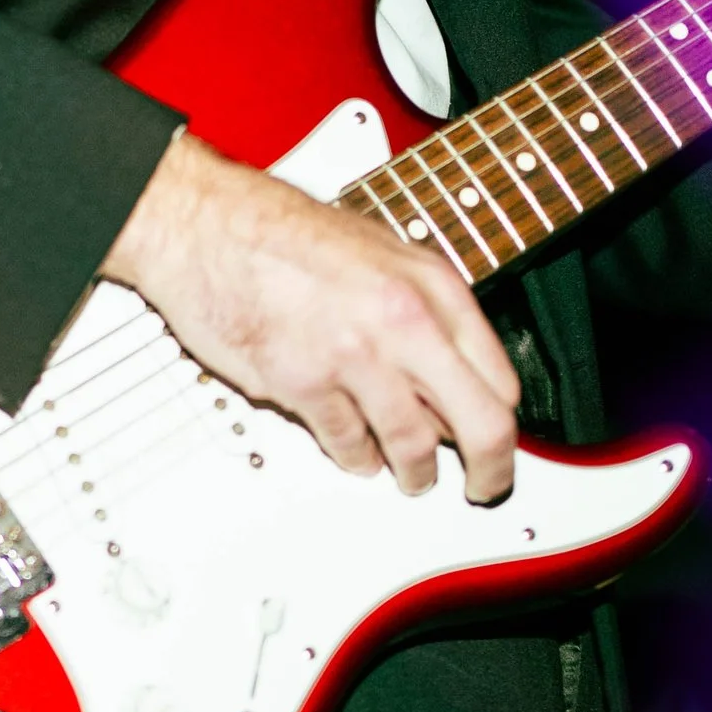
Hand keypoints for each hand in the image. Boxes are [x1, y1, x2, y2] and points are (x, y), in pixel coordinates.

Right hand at [105, 130, 520, 497]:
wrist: (207, 225)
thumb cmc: (282, 233)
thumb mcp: (381, 254)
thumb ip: (422, 311)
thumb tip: (449, 371)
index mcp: (432, 285)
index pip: (500, 377)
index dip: (504, 419)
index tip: (500, 441)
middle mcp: (405, 320)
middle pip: (481, 423)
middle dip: (491, 469)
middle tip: (485, 486)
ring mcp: (357, 356)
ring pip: (415, 447)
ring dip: (416, 472)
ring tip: (414, 477)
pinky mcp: (306, 384)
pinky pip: (349, 444)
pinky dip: (356, 456)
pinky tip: (357, 452)